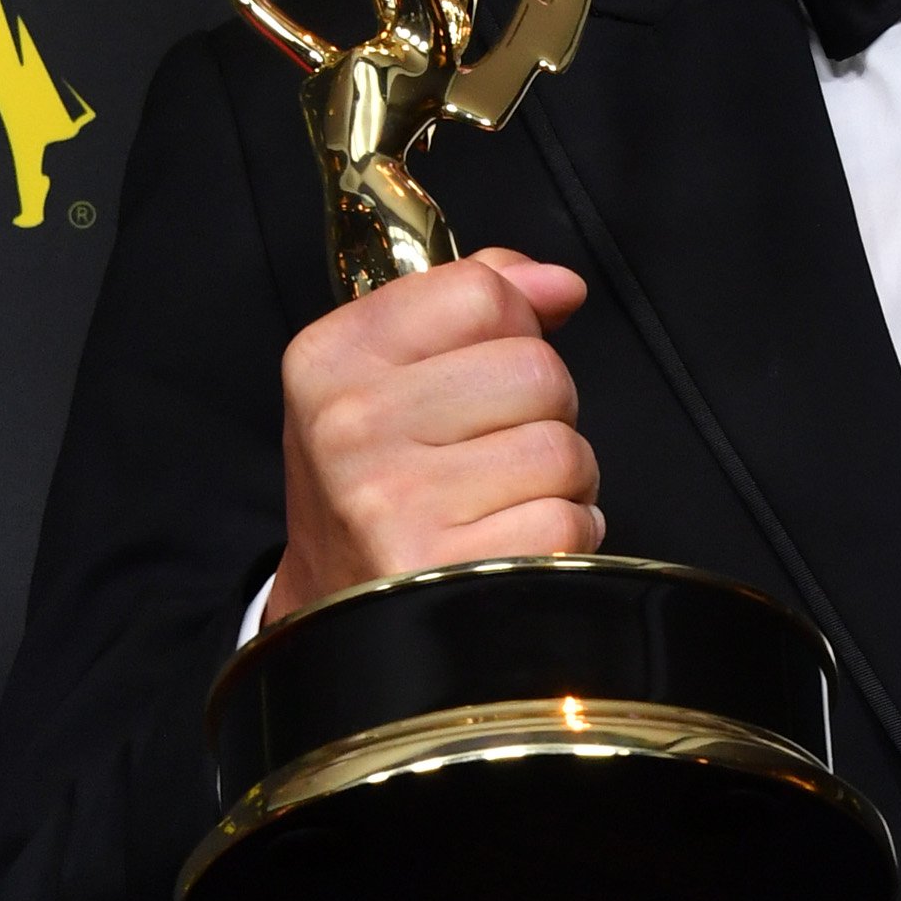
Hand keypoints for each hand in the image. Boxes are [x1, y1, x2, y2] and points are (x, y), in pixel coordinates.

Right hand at [268, 248, 601, 625]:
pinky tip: (511, 546)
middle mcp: (351, 427)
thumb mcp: (388, 376)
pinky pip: (569, 523)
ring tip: (502, 502)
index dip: (514, 326)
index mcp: (332, 360)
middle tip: (493, 451)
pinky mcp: (449, 572)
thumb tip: (560, 285)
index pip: (481, 292)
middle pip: (537, 369)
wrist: (336, 615)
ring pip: (563, 449)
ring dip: (561, 481)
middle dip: (544, 411)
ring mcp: (396, 503)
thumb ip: (472, 305)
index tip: (487, 367)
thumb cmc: (378, 484)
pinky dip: (563, 538)